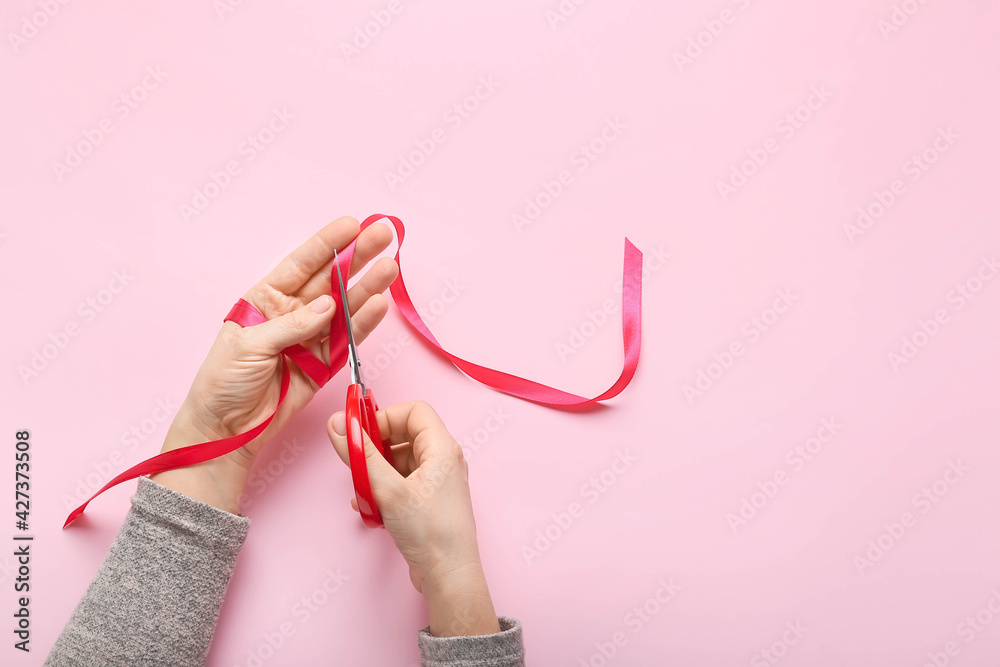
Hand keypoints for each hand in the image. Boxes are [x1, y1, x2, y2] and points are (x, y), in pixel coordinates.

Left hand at [151, 216, 398, 513]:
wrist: (226, 429)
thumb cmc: (224, 382)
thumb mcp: (249, 346)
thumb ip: (292, 325)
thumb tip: (329, 306)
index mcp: (266, 299)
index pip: (301, 264)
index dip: (327, 243)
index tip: (352, 224)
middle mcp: (292, 312)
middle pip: (330, 280)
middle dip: (357, 257)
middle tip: (383, 236)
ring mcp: (311, 337)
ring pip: (345, 307)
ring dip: (367, 287)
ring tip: (390, 268)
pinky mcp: (324, 364)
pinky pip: (349, 340)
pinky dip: (365, 323)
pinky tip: (380, 304)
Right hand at [327, 401, 500, 636]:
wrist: (448, 576)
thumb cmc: (430, 533)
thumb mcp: (388, 489)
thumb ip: (361, 455)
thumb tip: (338, 425)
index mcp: (442, 448)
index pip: (413, 410)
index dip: (384, 417)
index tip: (361, 433)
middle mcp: (442, 460)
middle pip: (403, 434)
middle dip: (376, 448)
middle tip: (357, 463)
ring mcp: (436, 481)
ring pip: (398, 460)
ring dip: (375, 472)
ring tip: (362, 492)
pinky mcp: (427, 501)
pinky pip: (400, 482)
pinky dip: (381, 489)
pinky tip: (368, 507)